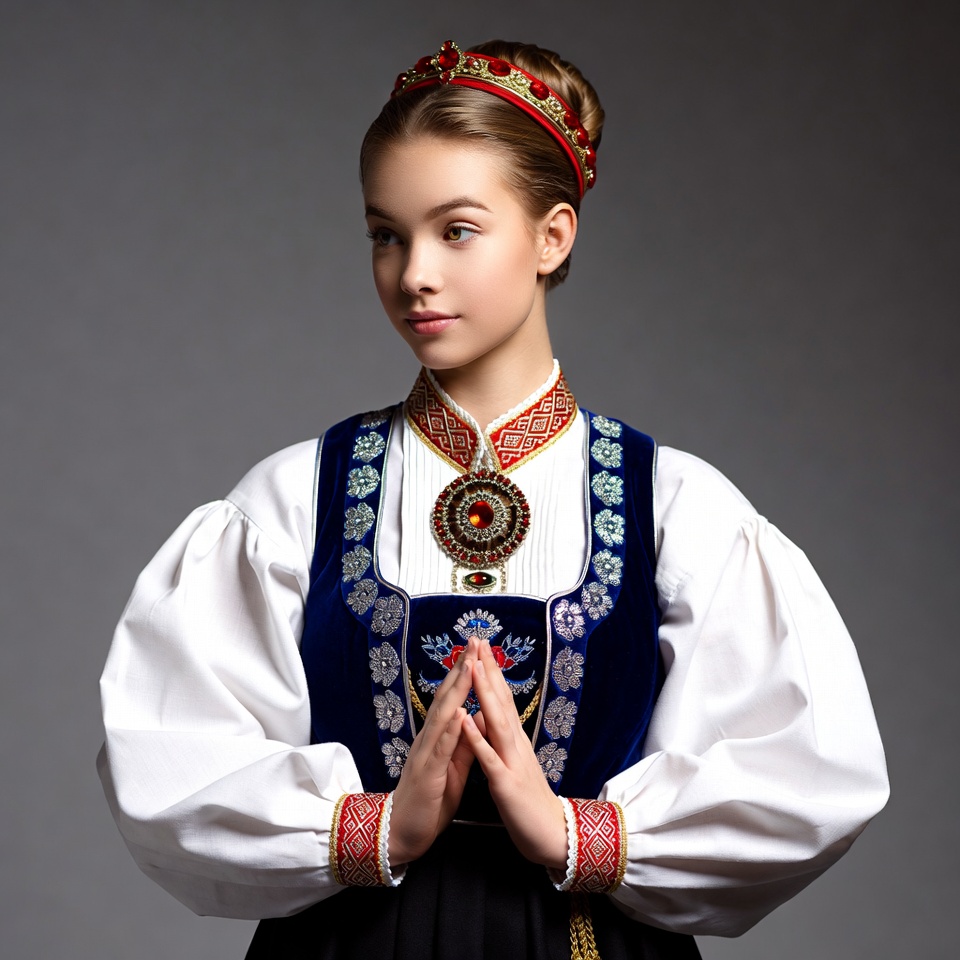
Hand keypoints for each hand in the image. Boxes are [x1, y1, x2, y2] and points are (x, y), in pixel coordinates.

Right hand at [387, 637, 477, 864]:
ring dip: (456, 690)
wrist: (402, 834)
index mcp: (437, 738)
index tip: (477, 650)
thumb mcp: (451, 769)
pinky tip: (459, 714)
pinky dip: (450, 730)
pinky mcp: (427, 774)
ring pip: (442, 716)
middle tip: (473, 642)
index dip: (464, 674)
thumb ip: (461, 745)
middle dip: (460, 669)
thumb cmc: (428, 801)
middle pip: (446, 698)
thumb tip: (475, 720)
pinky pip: (440, 749)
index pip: (452, 699)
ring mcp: (425, 754)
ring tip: (468, 666)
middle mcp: (428, 739)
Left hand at [462, 639, 567, 869]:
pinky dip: (478, 738)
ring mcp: (512, 761)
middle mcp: (515, 744)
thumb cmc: (531, 802)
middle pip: (501, 701)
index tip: (481, 647)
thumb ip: (504, 740)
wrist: (554, 836)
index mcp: (514, 741)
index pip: (501, 699)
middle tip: (478, 640)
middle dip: (489, 670)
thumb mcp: (517, 764)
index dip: (491, 673)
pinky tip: (466, 720)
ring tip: (474, 667)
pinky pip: (489, 759)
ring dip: (485, 694)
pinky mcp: (506, 784)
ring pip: (497, 722)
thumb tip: (491, 716)